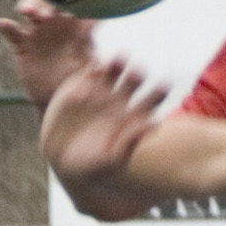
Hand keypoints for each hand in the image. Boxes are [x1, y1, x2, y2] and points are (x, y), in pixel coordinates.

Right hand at [0, 0, 94, 108]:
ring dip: (28, 6)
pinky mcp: (20, 43)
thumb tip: (93, 23)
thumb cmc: (78, 82)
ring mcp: (37, 31)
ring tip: (26, 12)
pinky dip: (6, 26)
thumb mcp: (85, 64)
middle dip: (46, 5)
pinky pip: (11, 32)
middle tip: (46, 15)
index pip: (73, 6)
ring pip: (30, 10)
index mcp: (76, 26)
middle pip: (49, 3)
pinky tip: (2, 24)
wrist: (59, 101)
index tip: (69, 4)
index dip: (70, 1)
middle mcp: (56, 23)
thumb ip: (86, 42)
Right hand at [41, 56, 164, 201]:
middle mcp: (121, 100)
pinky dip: (93, 69)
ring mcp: (100, 90)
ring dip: (117, 64)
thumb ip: (130, 144)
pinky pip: (89, 73)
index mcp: (135, 118)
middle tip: (139, 69)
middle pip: (135, 80)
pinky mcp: (80, 84)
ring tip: (118, 59)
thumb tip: (154, 125)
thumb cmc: (92, 167)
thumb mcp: (111, 163)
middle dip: (137, 74)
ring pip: (113, 71)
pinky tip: (96, 67)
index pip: (153, 101)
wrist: (61, 159)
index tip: (164, 85)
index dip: (158, 93)